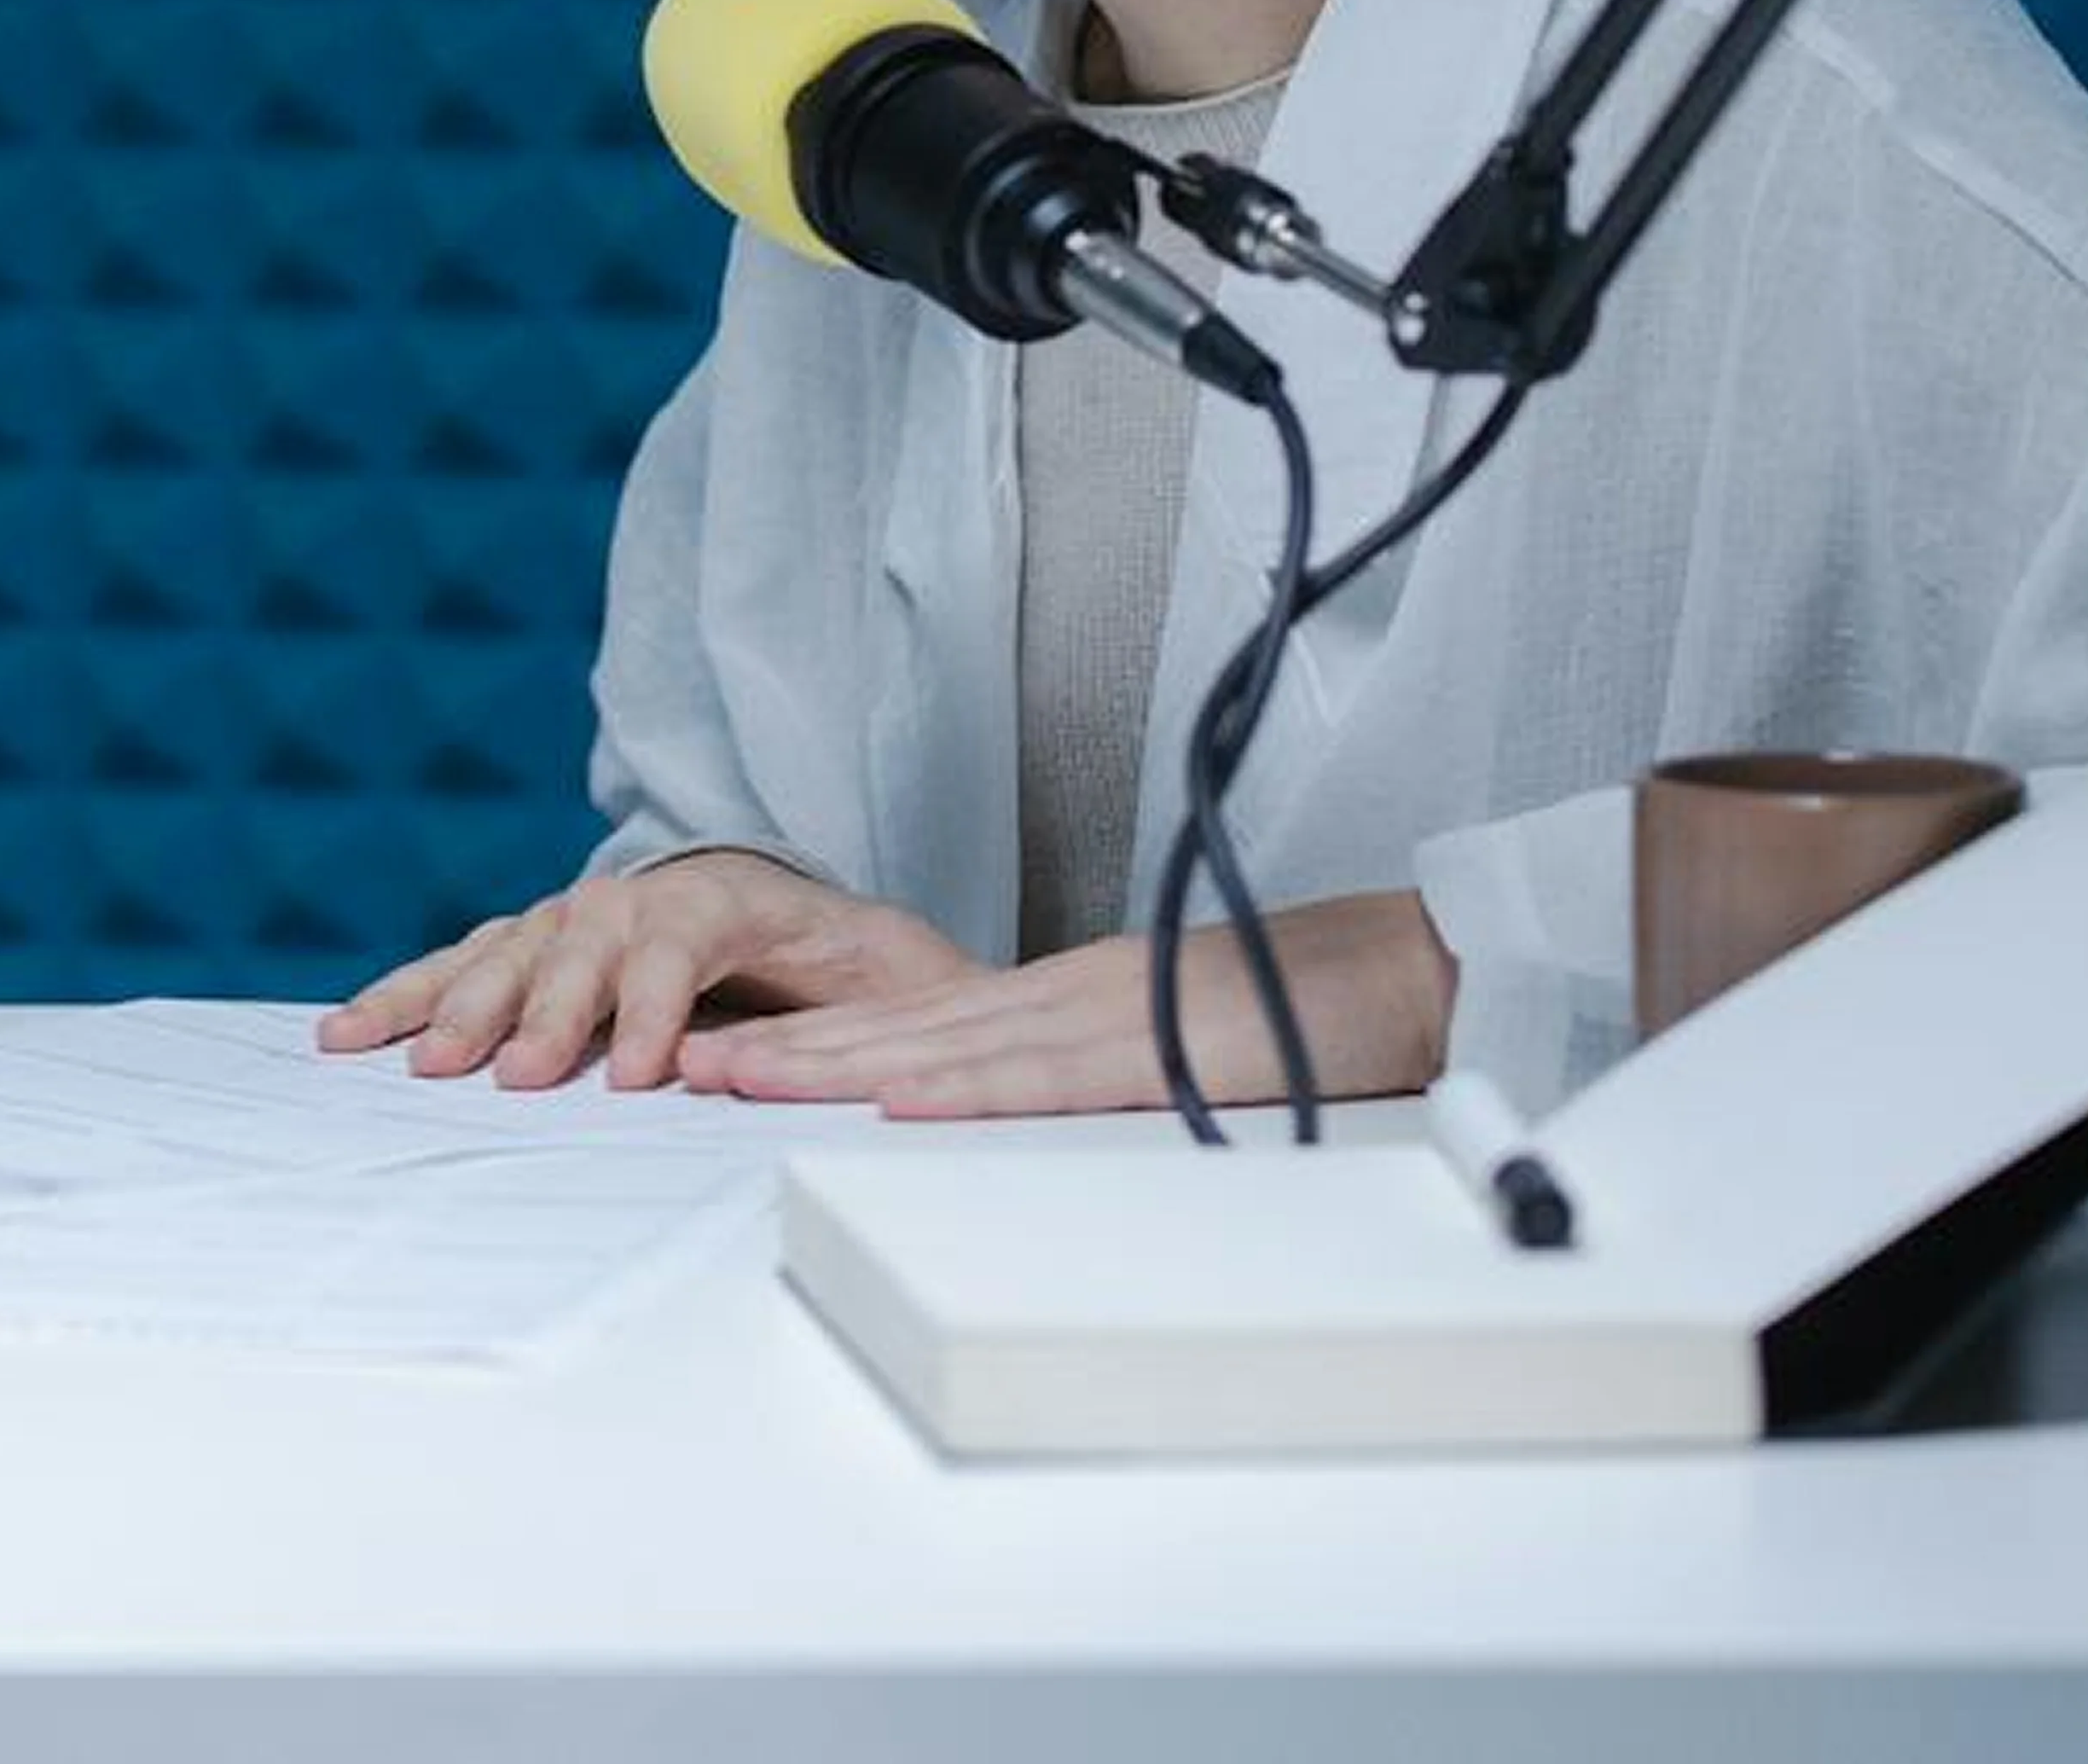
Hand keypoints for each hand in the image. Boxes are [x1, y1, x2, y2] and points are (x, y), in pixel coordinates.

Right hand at [313, 848, 980, 1091]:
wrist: (811, 915)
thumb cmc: (854, 968)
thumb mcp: (898, 980)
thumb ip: (874, 1013)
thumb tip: (840, 1066)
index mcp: (731, 901)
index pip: (683, 941)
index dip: (658, 1006)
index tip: (643, 1076)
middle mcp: (640, 897)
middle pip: (581, 943)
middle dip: (541, 1012)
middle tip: (505, 1076)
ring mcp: (578, 914)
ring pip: (508, 949)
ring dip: (454, 1005)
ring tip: (408, 1058)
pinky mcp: (537, 940)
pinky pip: (464, 962)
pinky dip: (406, 994)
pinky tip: (348, 1032)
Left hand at [684, 890, 1453, 1120]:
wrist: (1403, 973)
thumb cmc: (1299, 1015)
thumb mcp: (1172, 1051)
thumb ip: (1098, 1075)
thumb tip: (1038, 1113)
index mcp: (1065, 1002)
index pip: (915, 1025)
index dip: (817, 1042)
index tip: (732, 1058)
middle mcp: (1063, 999)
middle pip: (898, 1027)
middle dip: (786, 1050)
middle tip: (684, 1065)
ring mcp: (1102, 1017)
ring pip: (941, 1045)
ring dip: (833, 1065)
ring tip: (739, 1076)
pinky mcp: (1151, 1047)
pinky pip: (1041, 1075)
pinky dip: (963, 1086)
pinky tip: (893, 1098)